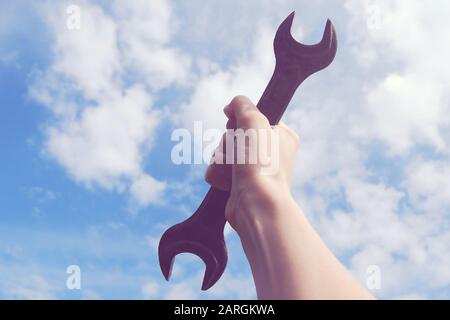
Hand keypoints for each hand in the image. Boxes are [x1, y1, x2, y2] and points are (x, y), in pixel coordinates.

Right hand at [205, 96, 299, 233]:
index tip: (239, 127)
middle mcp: (267, 152)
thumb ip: (242, 105)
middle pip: (232, 134)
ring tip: (234, 172)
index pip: (252, 118)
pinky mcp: (236, 183)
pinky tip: (228, 183)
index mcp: (280, 136)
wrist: (256, 206)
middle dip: (229, 144)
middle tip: (240, 155)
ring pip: (221, 152)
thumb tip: (231, 106)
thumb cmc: (261, 165)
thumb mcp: (254, 123)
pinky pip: (216, 169)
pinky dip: (217, 175)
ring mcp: (251, 169)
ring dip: (222, 160)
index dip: (241, 122)